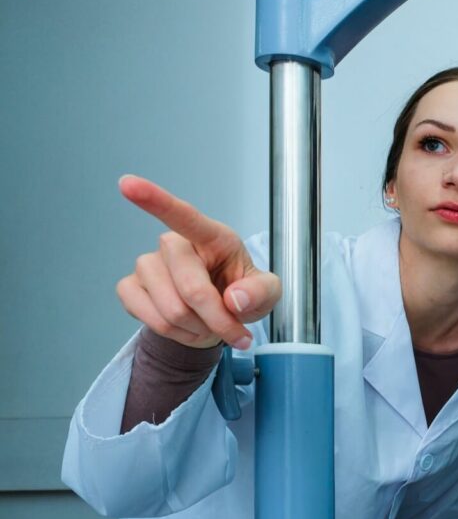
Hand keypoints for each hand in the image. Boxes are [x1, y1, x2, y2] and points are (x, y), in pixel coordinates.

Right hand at [115, 175, 280, 349]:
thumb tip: (235, 299)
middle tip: (232, 330)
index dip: (155, 199)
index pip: (183, 215)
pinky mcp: (130, 288)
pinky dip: (177, 335)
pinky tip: (188, 327)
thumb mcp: (267, 293)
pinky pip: (150, 319)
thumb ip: (261, 292)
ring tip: (209, 324)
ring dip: (197, 329)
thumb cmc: (240, 294)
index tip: (128, 183)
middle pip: (191, 289)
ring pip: (171, 311)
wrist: (215, 317)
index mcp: (211, 236)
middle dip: (216, 319)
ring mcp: (147, 265)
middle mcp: (174, 244)